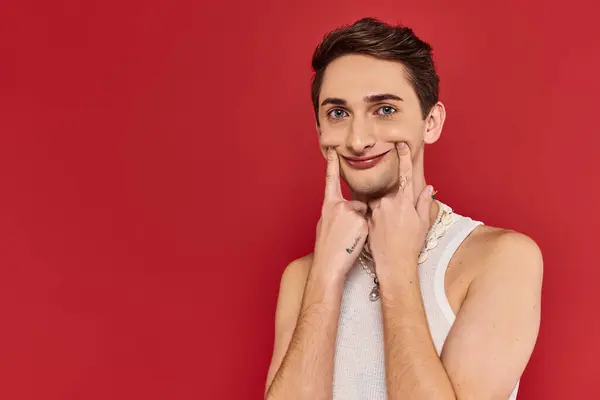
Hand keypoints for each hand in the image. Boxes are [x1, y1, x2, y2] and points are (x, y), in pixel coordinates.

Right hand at [312, 148, 368, 280]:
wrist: (328, 265)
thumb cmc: (327, 248)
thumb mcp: (327, 225)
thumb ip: (338, 212)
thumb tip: (348, 209)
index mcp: (328, 205)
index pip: (331, 180)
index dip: (332, 165)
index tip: (333, 150)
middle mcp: (338, 205)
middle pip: (358, 204)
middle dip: (358, 219)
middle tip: (346, 235)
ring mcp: (350, 213)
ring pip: (366, 215)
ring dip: (363, 228)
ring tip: (350, 241)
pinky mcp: (361, 221)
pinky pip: (370, 224)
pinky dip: (367, 233)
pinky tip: (356, 242)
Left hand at [367, 142, 433, 274]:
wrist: (393, 264)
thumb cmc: (411, 245)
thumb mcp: (423, 223)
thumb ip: (424, 202)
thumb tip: (428, 188)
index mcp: (404, 201)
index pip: (405, 174)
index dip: (403, 157)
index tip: (400, 144)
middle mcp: (388, 202)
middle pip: (393, 195)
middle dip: (397, 206)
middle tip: (402, 226)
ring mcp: (375, 210)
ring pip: (381, 205)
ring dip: (387, 214)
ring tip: (392, 233)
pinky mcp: (366, 218)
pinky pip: (372, 214)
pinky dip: (378, 221)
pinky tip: (382, 234)